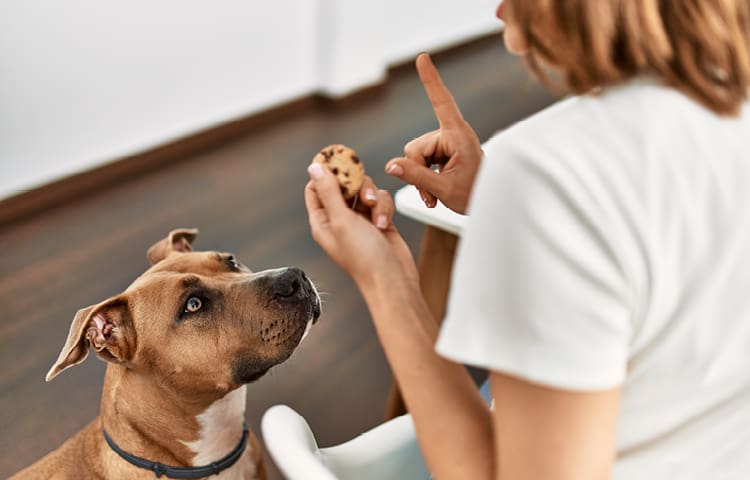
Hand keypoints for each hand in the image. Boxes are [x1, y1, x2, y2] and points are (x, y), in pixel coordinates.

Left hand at [305, 163, 417, 285]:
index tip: (338, 160)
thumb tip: (315, 168)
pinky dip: (385, 208)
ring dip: (373, 198)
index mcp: (322, 221)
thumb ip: (329, 191)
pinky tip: (385, 224)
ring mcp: (360, 220)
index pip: (316, 188)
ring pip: (365, 191)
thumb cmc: (364, 258)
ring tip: (376, 216)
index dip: (326, 173)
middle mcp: (339, 219)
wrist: (393, 279)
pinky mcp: (379, 221)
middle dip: (356, 185)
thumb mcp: (342, 220)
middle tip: (362, 192)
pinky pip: (381, 201)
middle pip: (343, 185)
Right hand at [386, 53, 482, 214]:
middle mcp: (451, 134)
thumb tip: (390, 165)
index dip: (431, 80)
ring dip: (420, 177)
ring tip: (436, 194)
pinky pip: (418, 161)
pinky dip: (422, 178)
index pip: (442, 102)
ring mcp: (445, 143)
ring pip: (414, 155)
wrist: (489, 203)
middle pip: (415, 147)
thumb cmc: (475, 195)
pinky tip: (434, 192)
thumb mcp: (444, 189)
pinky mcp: (440, 152)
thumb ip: (416, 176)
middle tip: (432, 193)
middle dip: (417, 171)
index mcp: (459, 135)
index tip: (423, 58)